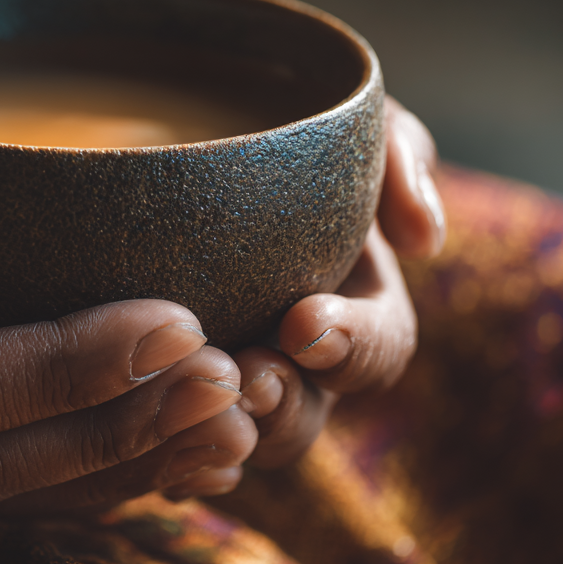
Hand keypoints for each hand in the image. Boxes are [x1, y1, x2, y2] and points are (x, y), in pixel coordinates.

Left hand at [164, 98, 443, 493]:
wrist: (136, 108)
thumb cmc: (252, 106)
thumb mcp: (335, 108)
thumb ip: (395, 151)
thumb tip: (426, 239)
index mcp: (346, 298)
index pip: (378, 348)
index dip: (352, 348)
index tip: (303, 323)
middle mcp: (287, 351)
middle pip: (308, 413)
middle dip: (286, 406)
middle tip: (247, 378)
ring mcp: (223, 373)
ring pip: (239, 441)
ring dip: (227, 434)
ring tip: (190, 406)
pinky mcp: (154, 386)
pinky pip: (168, 445)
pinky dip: (165, 457)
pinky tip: (146, 450)